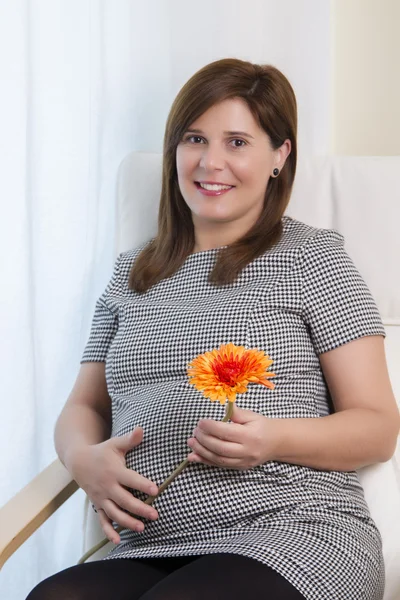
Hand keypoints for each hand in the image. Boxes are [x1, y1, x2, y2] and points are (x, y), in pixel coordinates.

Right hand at [68, 428, 158, 544]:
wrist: (79, 461)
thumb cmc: (102, 452)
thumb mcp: (115, 444)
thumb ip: (129, 440)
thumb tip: (141, 429)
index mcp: (114, 471)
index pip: (130, 479)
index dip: (143, 484)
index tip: (156, 490)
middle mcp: (107, 486)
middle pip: (124, 500)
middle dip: (139, 508)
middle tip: (155, 515)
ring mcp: (101, 498)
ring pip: (114, 513)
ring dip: (127, 522)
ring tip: (142, 528)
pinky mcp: (98, 505)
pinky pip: (102, 521)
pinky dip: (109, 531)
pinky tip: (118, 541)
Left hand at [187, 404, 273, 469]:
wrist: (277, 443)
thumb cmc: (262, 426)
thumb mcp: (252, 415)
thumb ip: (236, 412)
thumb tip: (224, 406)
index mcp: (250, 435)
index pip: (226, 432)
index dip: (211, 428)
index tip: (201, 422)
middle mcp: (247, 451)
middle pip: (220, 448)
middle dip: (204, 440)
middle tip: (195, 431)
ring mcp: (243, 462)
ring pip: (219, 460)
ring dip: (201, 452)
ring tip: (190, 442)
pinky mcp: (240, 468)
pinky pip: (220, 466)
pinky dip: (205, 461)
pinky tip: (193, 456)